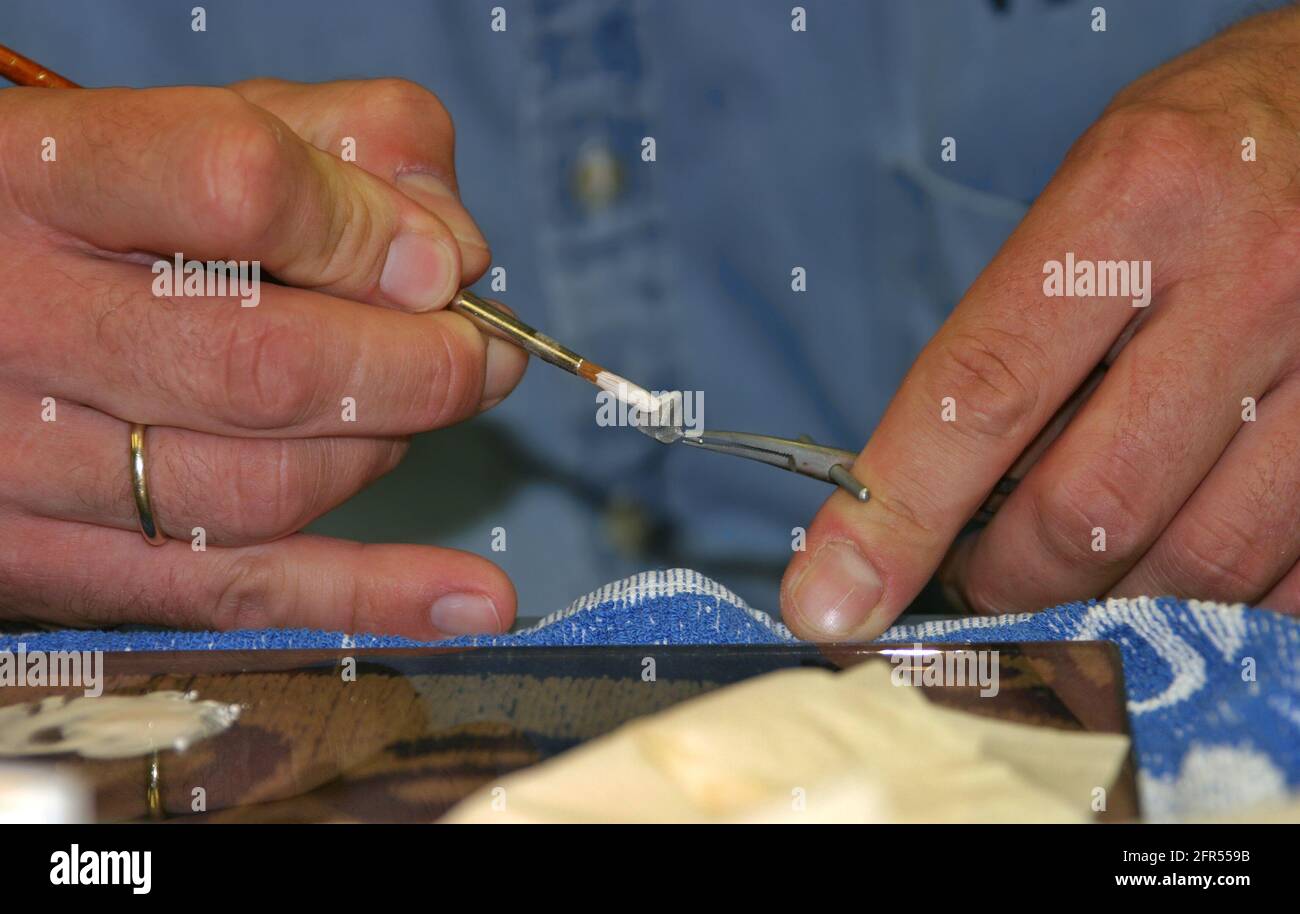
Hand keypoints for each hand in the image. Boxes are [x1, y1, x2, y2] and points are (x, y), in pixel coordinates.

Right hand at [0, 79, 526, 636]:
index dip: (370, 232)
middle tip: (483, 358)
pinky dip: (370, 599)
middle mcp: (15, 318)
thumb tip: (454, 251)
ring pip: (261, 492)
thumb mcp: (200, 121)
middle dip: (419, 370)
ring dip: (379, 453)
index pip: (237, 187)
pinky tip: (474, 600)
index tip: (441, 265)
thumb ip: (345, 143)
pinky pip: (231, 594)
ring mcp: (18, 457)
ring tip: (407, 412)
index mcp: (41, 176)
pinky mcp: (45, 561)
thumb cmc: (98, 206)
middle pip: (267, 367)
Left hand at [781, 8, 1299, 638]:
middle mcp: (1252, 279)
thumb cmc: (1208, 155)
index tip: (833, 595)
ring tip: (1066, 576)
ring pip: (1193, 564)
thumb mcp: (1093, 195)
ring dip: (1104, 603)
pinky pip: (1288, 580)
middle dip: (1004, 579)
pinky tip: (1166, 570)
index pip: (984, 389)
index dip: (897, 512)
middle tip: (972, 579)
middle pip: (1087, 508)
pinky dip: (1209, 604)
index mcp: (1137, 203)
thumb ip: (1017, 332)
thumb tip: (931, 491)